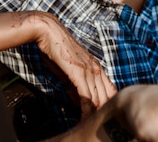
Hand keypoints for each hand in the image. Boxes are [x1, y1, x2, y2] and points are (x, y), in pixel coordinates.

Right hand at [0, 11, 115, 119]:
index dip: (107, 105)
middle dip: (103, 113)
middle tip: (100, 126)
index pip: (109, 90)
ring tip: (90, 127)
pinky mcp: (78, 72)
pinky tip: (83, 118)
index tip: (105, 118)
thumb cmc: (57, 48)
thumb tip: (78, 100)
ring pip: (97, 98)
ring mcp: (88, 69)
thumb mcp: (69, 70)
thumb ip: (75, 85)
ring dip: (94, 115)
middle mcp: (96, 68)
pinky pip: (85, 95)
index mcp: (96, 67)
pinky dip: (85, 109)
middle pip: (106, 97)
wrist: (49, 31)